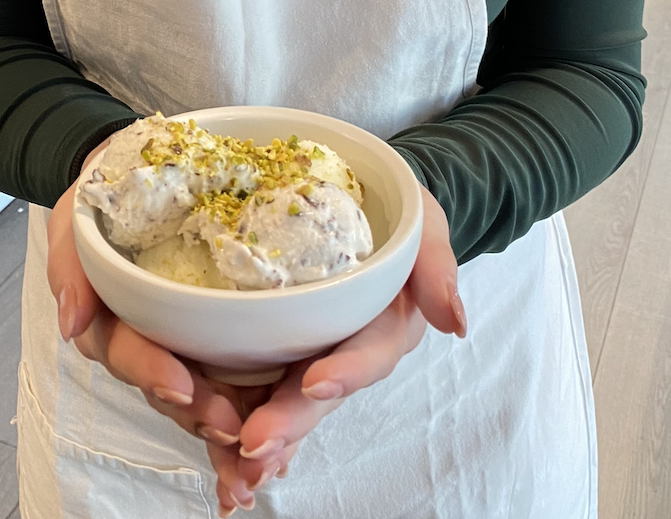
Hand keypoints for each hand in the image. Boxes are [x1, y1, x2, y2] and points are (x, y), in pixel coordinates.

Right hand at [46, 176, 247, 452]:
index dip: (151, 370)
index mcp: (110, 320)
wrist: (139, 172)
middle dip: (197, 410)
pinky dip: (253, 406)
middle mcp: (147, 340)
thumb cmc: (104, 201)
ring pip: (202, 394)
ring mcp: (182, 341)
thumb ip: (71, 264)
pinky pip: (233, 377)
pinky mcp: (216, 336)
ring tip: (257, 438)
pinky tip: (279, 429)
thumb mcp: (77, 220)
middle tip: (231, 426)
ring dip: (226, 419)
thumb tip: (70, 321)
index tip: (180, 384)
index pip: (126, 351)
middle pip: (168, 387)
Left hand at [208, 186, 465, 513]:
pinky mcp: (273, 351)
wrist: (362, 206)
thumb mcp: (422, 225)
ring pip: (283, 402)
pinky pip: (252, 388)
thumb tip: (454, 320)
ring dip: (260, 435)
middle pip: (318, 390)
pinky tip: (216, 449)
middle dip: (290, 420)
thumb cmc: (393, 215)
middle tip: (256, 443)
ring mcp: (308, 354)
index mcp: (385, 326)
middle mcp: (345, 350)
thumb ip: (435, 265)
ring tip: (233, 463)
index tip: (316, 382)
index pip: (370, 352)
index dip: (347, 371)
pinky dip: (233, 419)